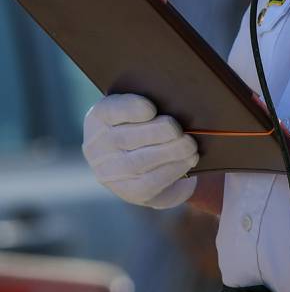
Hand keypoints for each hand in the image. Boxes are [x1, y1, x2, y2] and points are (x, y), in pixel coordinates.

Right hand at [82, 94, 197, 209]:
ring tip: (190, 145)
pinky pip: (150, 182)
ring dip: (169, 152)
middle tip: (179, 130)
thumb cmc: (148, 123)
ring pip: (139, 163)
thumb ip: (153, 99)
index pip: (109, 111)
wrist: (145, 163)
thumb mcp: (142, 108)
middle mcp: (98, 146)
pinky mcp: (129, 192)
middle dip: (157, 133)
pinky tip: (188, 160)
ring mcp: (110, 172)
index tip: (151, 109)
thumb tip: (176, 101)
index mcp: (99, 117)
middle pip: (125, 138)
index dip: (130, 110)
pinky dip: (173, 169)